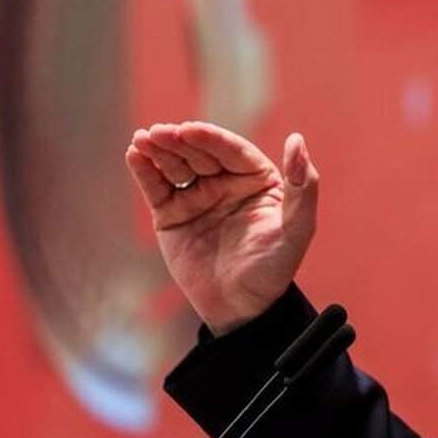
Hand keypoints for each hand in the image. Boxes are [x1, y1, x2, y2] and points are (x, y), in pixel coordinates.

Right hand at [125, 121, 318, 333]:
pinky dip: (145, 170)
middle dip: (179, 141)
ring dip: (159, 150)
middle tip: (160, 133)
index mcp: (258, 179)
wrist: (241, 308)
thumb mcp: (297, 228)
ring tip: (143, 139)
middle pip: (200, 154)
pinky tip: (135, 154)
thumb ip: (302, 186)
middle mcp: (227, 182)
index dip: (211, 139)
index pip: (232, 151)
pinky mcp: (172, 214)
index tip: (189, 130)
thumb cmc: (273, 268)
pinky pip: (157, 187)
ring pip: (176, 166)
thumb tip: (297, 140)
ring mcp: (198, 197)